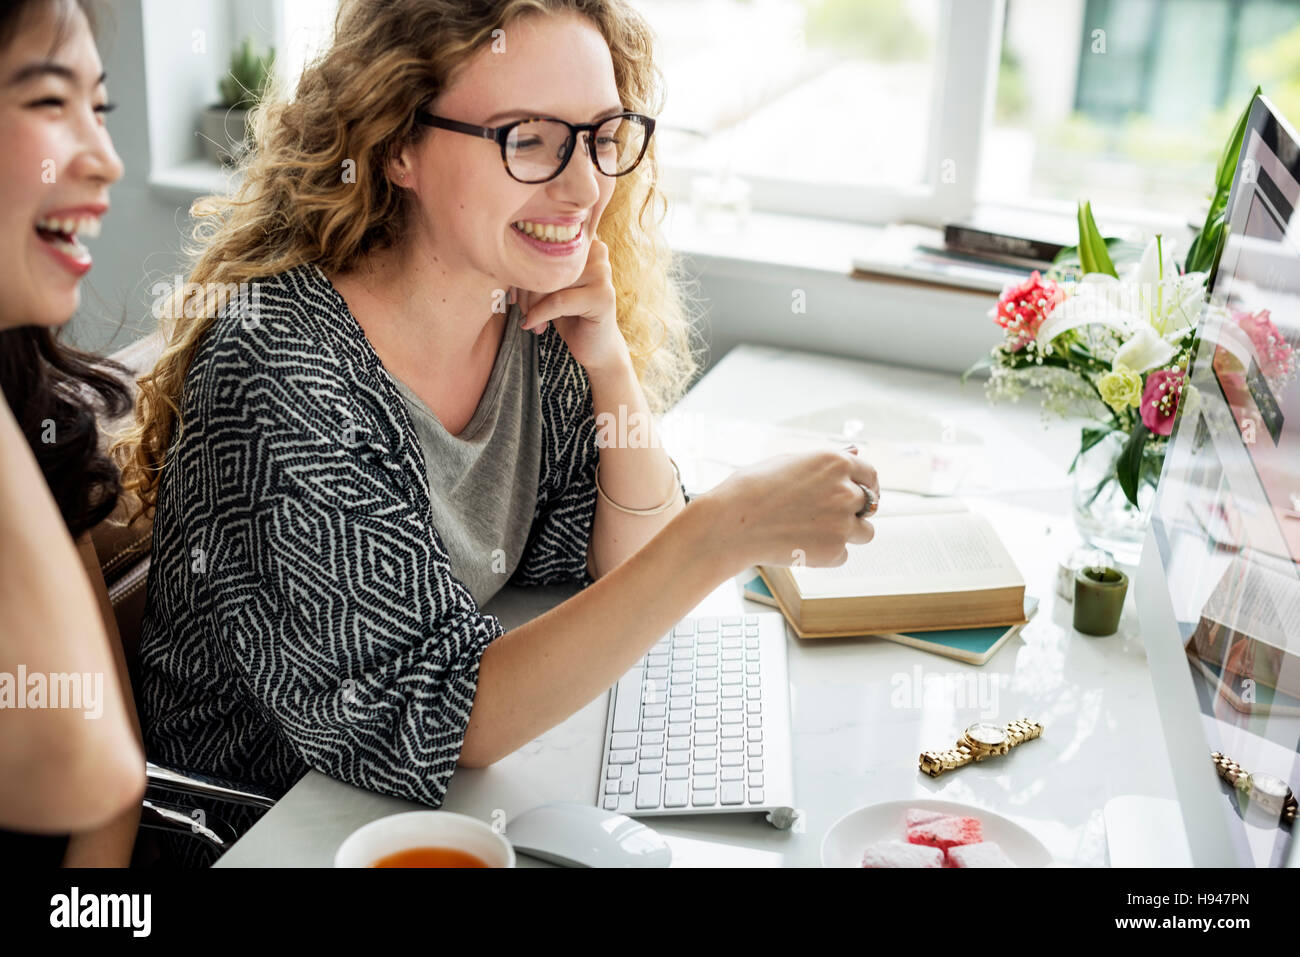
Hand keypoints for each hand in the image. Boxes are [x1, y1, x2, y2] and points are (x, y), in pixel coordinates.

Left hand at [511, 237, 628, 376]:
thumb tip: (503, 259)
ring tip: (530, 320)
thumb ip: (535, 266)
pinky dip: (540, 315)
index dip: (521, 266)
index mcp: (583, 240)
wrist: (596, 347)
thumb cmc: (568, 313)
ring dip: (531, 305)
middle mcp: (596, 250)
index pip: (540, 243)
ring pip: (549, 281)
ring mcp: (602, 272)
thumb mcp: (549, 286)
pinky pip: (557, 301)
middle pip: (544, 260)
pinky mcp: (602, 296)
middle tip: (522, 311)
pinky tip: (534, 326)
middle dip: (525, 289)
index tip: (513, 292)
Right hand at [702, 448, 878, 569]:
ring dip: (846, 533)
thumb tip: (855, 453)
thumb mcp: (790, 462)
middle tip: (826, 516)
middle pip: (870, 505)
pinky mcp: (834, 551)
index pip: (870, 475)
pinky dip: (827, 553)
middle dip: (854, 511)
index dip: (865, 486)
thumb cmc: (752, 488)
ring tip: (813, 532)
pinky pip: (842, 555)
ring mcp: (843, 523)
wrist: (732, 523)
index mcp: (836, 464)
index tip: (858, 494)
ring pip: (864, 533)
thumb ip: (827, 460)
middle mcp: (846, 491)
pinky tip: (800, 544)